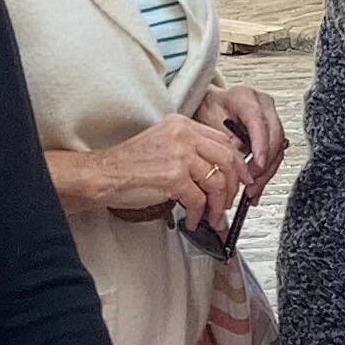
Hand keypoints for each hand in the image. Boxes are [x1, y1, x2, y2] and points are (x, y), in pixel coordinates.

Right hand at [69, 114, 250, 233]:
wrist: (103, 174)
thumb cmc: (128, 164)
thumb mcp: (163, 146)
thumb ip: (189, 152)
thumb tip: (216, 172)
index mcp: (182, 124)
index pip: (224, 141)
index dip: (238, 163)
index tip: (241, 178)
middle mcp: (183, 135)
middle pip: (228, 159)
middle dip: (233, 186)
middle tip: (228, 202)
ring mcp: (179, 155)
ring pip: (217, 182)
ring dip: (217, 206)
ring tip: (211, 217)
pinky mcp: (173, 176)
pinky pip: (198, 200)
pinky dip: (197, 215)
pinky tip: (191, 220)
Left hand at [192, 84, 287, 187]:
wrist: (211, 108)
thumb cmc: (209, 110)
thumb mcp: (209, 122)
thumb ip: (226, 139)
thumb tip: (239, 160)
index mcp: (246, 97)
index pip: (259, 121)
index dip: (261, 145)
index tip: (258, 164)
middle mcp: (263, 105)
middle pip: (274, 136)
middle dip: (265, 164)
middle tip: (251, 182)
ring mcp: (271, 117)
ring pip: (278, 148)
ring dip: (267, 172)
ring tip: (253, 190)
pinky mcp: (273, 132)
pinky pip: (275, 153)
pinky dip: (266, 172)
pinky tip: (257, 185)